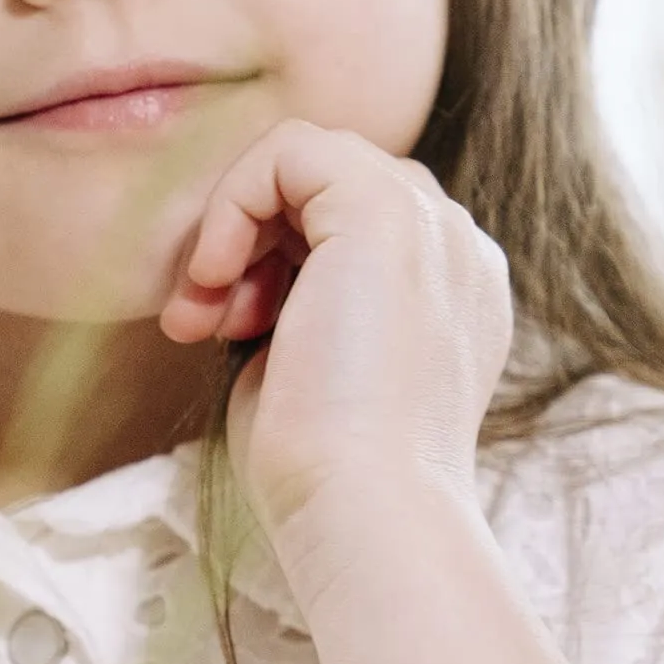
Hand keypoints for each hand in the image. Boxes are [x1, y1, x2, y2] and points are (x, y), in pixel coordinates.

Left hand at [160, 121, 511, 598]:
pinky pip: (290, 149)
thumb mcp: (315, 365)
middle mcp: (457, 249)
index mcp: (454, 292)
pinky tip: (216, 276)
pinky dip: (234, 201)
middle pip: (330, 186)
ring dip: (237, 224)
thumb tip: (244, 268)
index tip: (229, 329)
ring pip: (308, 158)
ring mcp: (433, 223)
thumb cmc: (327, 473)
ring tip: (206, 313)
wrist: (365, 514)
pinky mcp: (386, 210)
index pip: (351, 223)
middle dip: (251, 240)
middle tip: (206, 320)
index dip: (275, 258)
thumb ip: (302, 302)